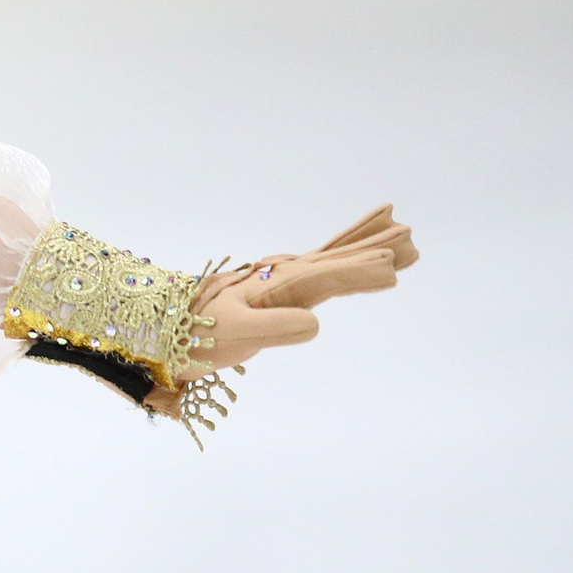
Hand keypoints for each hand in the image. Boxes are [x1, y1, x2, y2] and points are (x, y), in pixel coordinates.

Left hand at [142, 204, 417, 415]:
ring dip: (364, 250)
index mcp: (277, 286)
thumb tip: (316, 322)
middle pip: (336, 259)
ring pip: (331, 261)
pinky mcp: (276, 294)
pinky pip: (318, 273)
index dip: (357, 271)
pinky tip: (352, 265)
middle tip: (412, 239)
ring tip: (401, 241)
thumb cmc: (195, 332)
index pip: (326, 275)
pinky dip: (341, 261)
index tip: (391, 267)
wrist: (160, 327)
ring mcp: (280, 283)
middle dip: (372, 250)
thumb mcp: (231, 333)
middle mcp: (282, 278)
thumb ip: (272, 327)